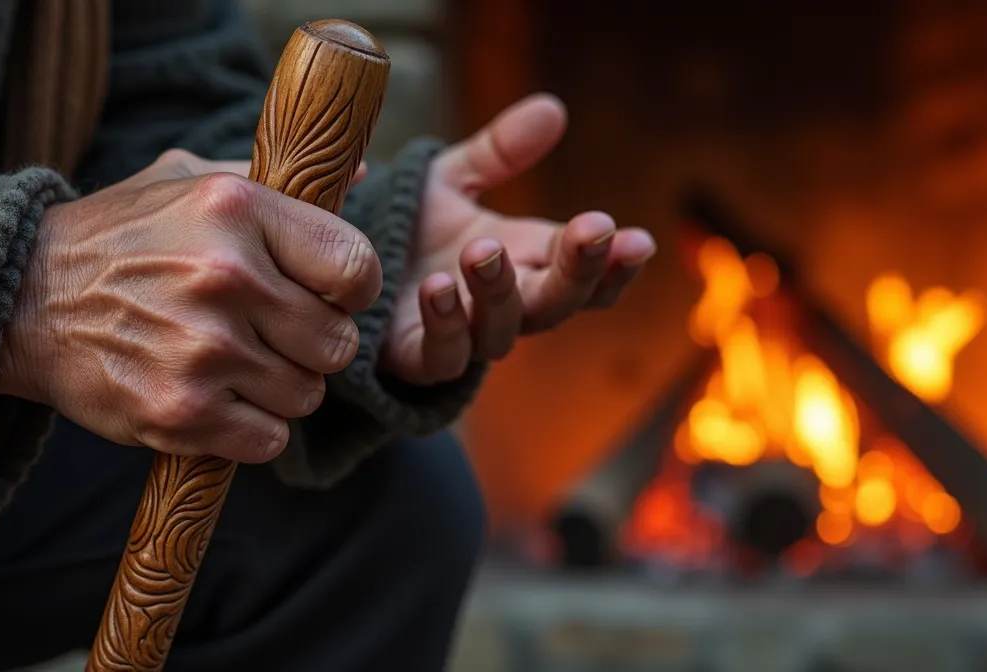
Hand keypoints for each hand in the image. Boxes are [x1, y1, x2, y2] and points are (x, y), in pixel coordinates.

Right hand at [0, 150, 379, 461]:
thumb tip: (362, 171)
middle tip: (271, 336)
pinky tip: (216, 400)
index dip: (353, 291)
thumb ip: (274, 183)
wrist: (19, 300)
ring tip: (232, 365)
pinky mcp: (180, 412)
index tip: (329, 297)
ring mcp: (203, 350)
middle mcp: (226, 276)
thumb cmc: (117, 238)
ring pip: (305, 395)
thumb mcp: (187, 181)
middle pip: (337, 343)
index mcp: (237, 209)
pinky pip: (268, 440)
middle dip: (312, 346)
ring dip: (278, 389)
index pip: (356, 268)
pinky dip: (249, 430)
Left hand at [381, 94, 656, 384]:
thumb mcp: (454, 178)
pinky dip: (445, 322)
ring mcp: (467, 336)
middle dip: (579, 270)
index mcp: (529, 262)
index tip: (638, 238)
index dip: (616, 262)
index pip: (590, 273)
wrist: (348, 265)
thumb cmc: (412, 227)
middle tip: (593, 230)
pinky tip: (440, 286)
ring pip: (502, 331)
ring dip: (498, 290)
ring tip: (482, 250)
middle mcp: (508, 305)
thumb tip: (552, 108)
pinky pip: (443, 355)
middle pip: (558, 303)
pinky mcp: (419, 358)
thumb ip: (500, 151)